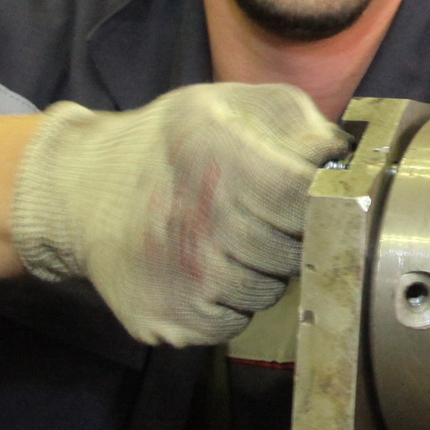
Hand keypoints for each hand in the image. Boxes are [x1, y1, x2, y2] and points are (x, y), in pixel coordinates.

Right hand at [11, 82, 348, 346]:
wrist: (83, 191)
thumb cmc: (172, 145)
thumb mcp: (230, 106)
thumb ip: (297, 123)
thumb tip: (346, 156)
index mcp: (223, 163)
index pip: (306, 198)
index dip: (315, 198)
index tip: (303, 193)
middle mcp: (204, 227)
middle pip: (293, 251)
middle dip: (285, 235)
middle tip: (255, 214)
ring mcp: (186, 283)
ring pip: (268, 293)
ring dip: (259, 271)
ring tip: (224, 240)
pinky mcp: (171, 322)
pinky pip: (234, 323)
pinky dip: (229, 303)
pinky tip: (203, 270)